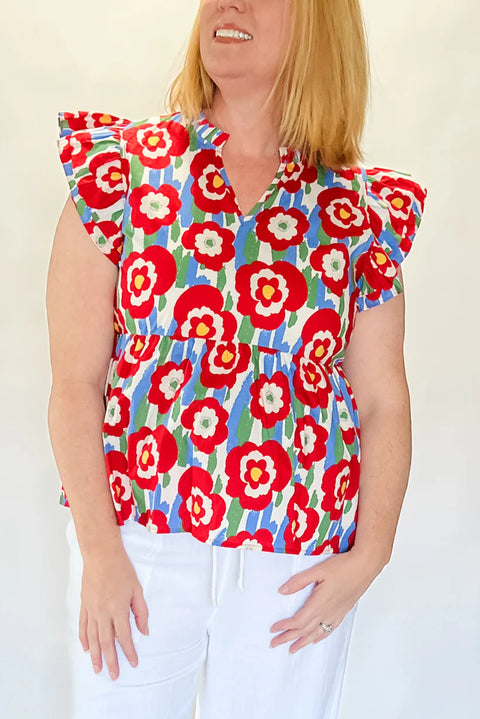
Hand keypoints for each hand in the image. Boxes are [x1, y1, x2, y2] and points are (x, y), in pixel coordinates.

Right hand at [79, 547, 149, 680]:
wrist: (101, 554)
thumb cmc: (121, 569)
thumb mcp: (137, 589)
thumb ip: (141, 612)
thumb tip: (144, 631)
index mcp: (118, 608)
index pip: (124, 636)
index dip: (129, 651)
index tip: (133, 663)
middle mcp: (103, 613)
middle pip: (106, 642)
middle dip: (111, 661)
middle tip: (114, 675)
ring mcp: (91, 610)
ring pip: (92, 638)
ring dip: (95, 655)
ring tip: (98, 669)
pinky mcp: (84, 605)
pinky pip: (83, 627)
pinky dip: (84, 639)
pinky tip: (87, 649)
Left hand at [269, 548, 383, 653]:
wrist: (364, 567)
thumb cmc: (342, 567)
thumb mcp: (318, 570)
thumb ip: (299, 581)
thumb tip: (282, 591)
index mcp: (319, 603)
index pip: (298, 621)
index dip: (285, 627)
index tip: (273, 629)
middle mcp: (327, 612)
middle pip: (305, 630)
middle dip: (288, 638)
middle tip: (275, 644)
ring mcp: (336, 614)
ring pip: (317, 634)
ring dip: (302, 642)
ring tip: (292, 649)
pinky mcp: (343, 612)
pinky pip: (329, 630)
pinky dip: (319, 637)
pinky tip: (315, 640)